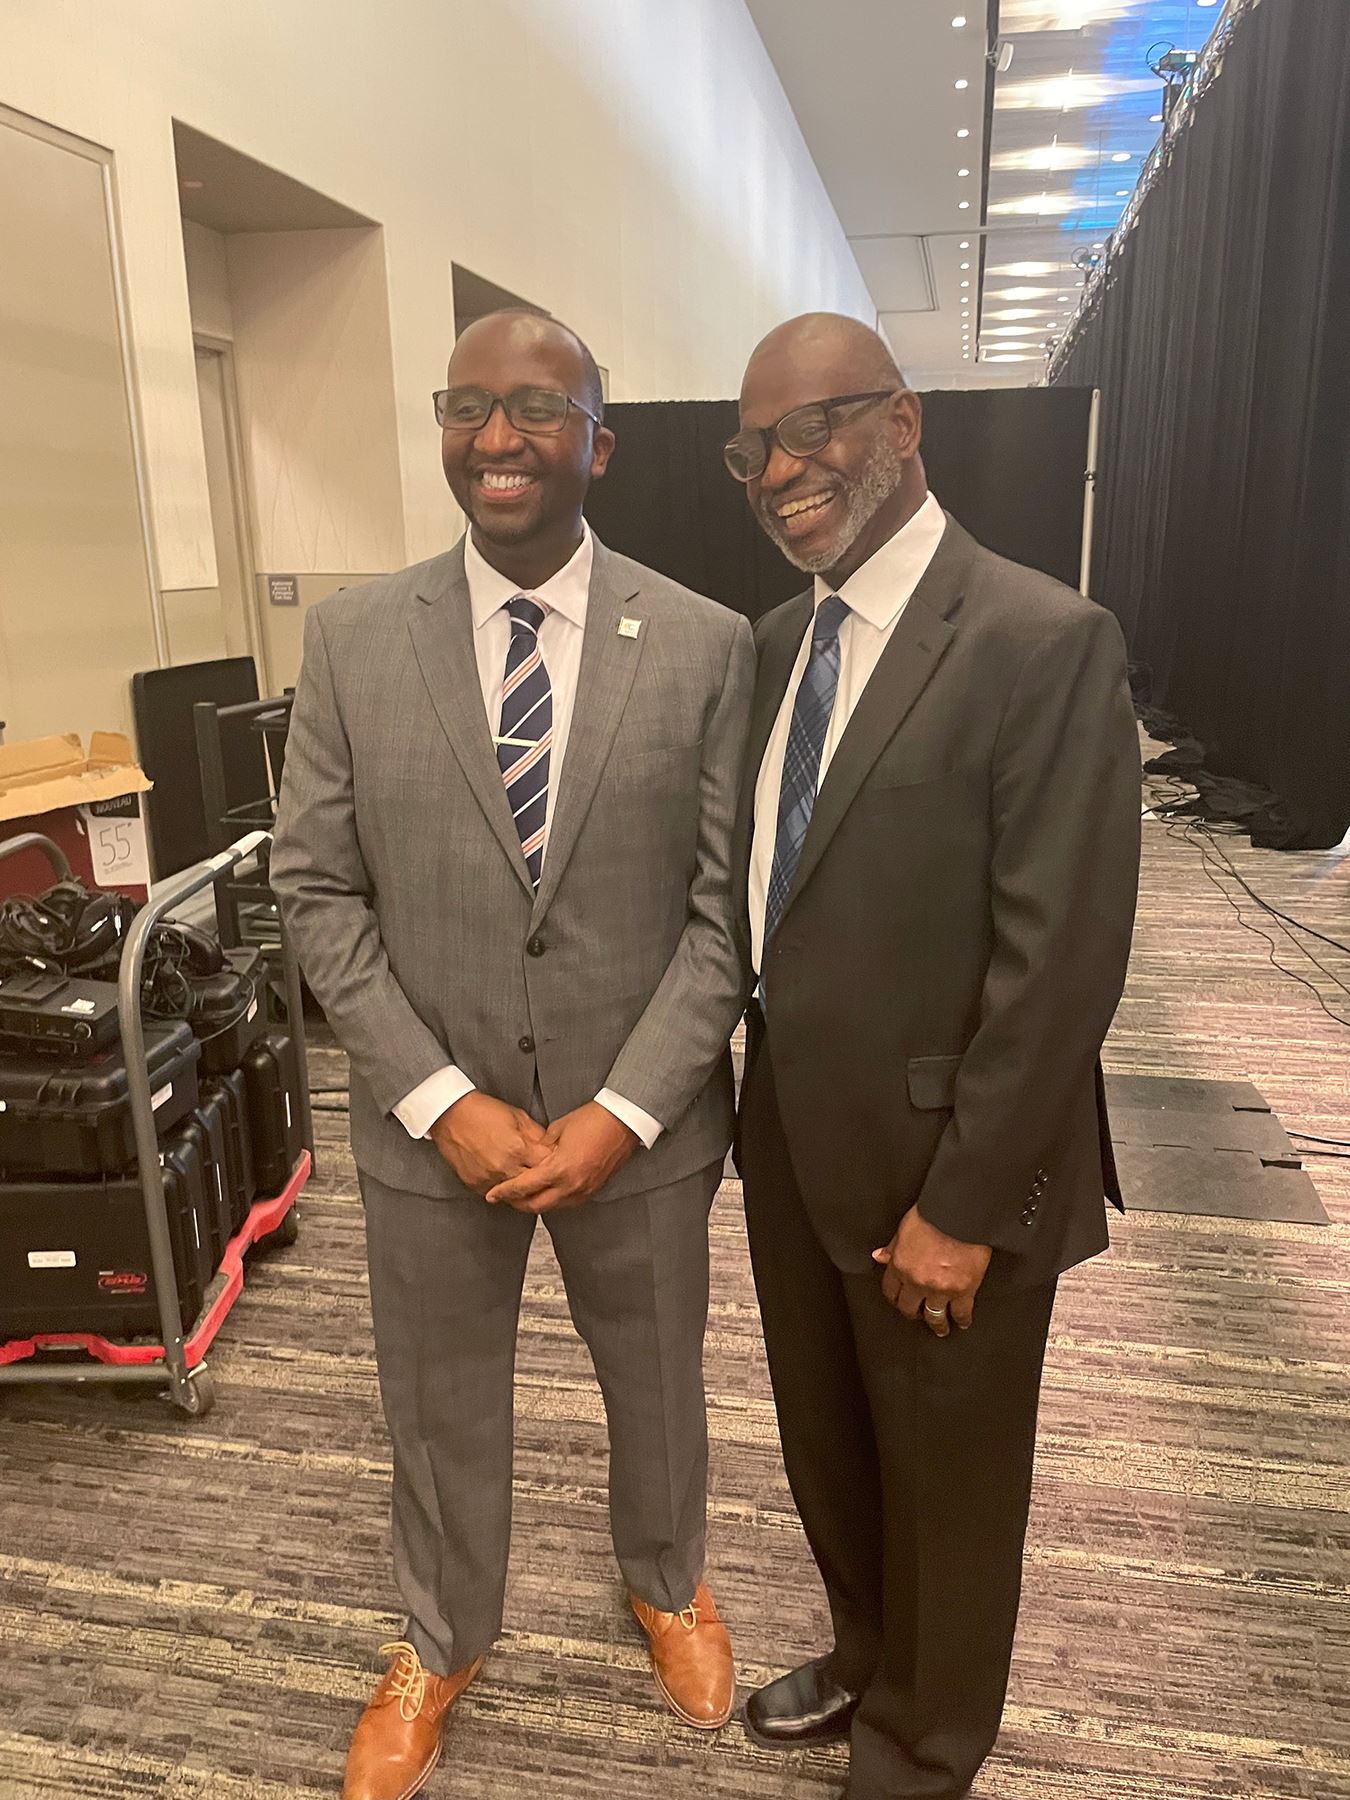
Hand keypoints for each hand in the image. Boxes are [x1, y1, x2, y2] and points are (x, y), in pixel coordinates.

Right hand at [428, 1091, 549, 1194]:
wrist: (450, 1115)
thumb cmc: (482, 1112)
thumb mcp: (518, 1117)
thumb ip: (538, 1135)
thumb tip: (552, 1148)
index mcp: (518, 1148)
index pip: (548, 1167)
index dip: (555, 1165)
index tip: (557, 1163)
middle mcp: (504, 1167)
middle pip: (534, 1185)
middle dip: (542, 1180)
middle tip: (545, 1175)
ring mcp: (489, 1178)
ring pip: (516, 1195)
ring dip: (523, 1188)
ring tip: (526, 1178)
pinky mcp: (476, 1184)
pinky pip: (496, 1194)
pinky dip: (504, 1189)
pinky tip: (507, 1178)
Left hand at [485, 1101, 639, 1214]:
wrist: (624, 1122)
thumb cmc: (593, 1119)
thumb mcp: (557, 1129)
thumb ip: (540, 1148)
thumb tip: (529, 1158)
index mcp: (559, 1169)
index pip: (524, 1187)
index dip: (505, 1192)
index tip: (492, 1195)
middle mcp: (571, 1185)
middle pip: (536, 1205)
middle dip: (517, 1204)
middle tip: (505, 1198)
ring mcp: (584, 1190)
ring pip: (553, 1207)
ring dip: (537, 1203)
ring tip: (524, 1195)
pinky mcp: (593, 1190)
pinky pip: (568, 1203)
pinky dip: (554, 1200)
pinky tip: (548, 1192)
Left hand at [872, 1206, 992, 1337]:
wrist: (960, 1215)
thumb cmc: (934, 1215)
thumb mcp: (905, 1228)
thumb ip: (893, 1247)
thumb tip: (880, 1256)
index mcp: (900, 1265)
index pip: (891, 1291)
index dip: (895, 1298)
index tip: (899, 1300)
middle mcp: (917, 1281)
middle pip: (910, 1308)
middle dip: (913, 1313)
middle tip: (917, 1315)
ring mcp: (940, 1289)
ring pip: (935, 1316)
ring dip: (937, 1324)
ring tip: (940, 1328)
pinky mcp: (964, 1290)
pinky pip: (962, 1312)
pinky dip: (962, 1320)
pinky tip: (962, 1322)